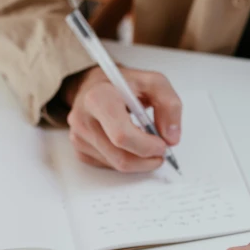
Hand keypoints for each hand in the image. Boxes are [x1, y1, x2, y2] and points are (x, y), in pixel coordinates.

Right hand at [63, 65, 181, 171]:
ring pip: (117, 166)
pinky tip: (128, 145)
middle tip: (160, 151)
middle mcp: (83, 119)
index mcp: (99, 98)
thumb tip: (171, 138)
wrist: (94, 85)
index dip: (146, 146)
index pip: (122, 136)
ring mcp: (78, 137)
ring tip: (146, 144)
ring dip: (139, 161)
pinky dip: (126, 159)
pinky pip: (110, 166)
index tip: (162, 145)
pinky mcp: (80, 150)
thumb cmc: (123, 84)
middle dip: (147, 159)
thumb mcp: (153, 83)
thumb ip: (170, 105)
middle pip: (121, 157)